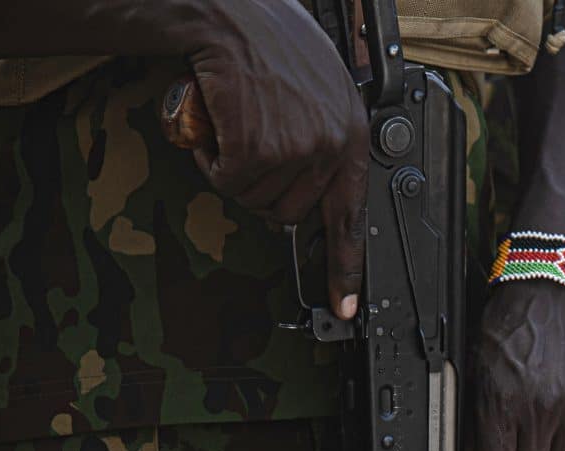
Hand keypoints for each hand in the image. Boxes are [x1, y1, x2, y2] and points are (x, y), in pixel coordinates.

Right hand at [188, 0, 368, 318]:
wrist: (235, 14)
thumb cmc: (273, 49)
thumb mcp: (320, 95)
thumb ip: (324, 145)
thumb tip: (310, 200)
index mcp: (352, 137)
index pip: (352, 218)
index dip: (346, 268)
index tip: (345, 306)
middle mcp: (331, 148)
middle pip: (290, 213)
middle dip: (264, 190)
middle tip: (252, 144)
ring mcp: (297, 151)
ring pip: (256, 200)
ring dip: (236, 170)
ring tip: (239, 122)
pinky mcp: (258, 149)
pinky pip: (228, 183)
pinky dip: (212, 160)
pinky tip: (221, 124)